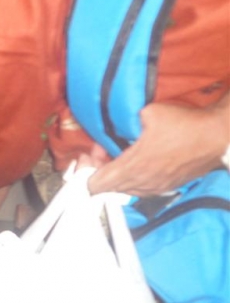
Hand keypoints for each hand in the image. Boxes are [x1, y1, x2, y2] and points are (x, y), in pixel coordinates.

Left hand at [89, 98, 228, 195]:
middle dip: (99, 169)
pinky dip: (130, 179)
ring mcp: (156, 188)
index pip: (97, 184)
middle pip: (108, 188)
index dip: (86, 170)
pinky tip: (133, 163)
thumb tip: (114, 124)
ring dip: (115, 175)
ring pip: (124, 189)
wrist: (216, 136)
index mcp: (135, 166)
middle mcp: (143, 182)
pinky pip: (140, 190)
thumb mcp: (147, 113)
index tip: (88, 154)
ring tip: (115, 154)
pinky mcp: (167, 188)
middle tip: (100, 150)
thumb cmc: (183, 124)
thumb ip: (125, 120)